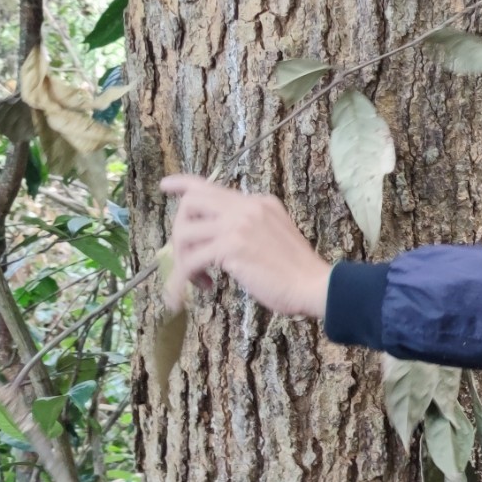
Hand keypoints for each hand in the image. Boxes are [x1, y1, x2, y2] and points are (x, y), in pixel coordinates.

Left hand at [162, 175, 334, 318]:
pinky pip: (189, 262)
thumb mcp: (276, 235)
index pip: (212, 185)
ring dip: (182, 260)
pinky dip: (178, 282)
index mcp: (258, 203)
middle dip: (179, 232)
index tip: (165, 185)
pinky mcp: (231, 248)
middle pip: (190, 203)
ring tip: (199, 281)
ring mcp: (238, 225)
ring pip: (185, 233)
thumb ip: (251, 228)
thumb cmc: (298, 272)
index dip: (184, 184)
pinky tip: (180, 298)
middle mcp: (246, 207)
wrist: (315, 285)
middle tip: (187, 258)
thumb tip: (220, 240)